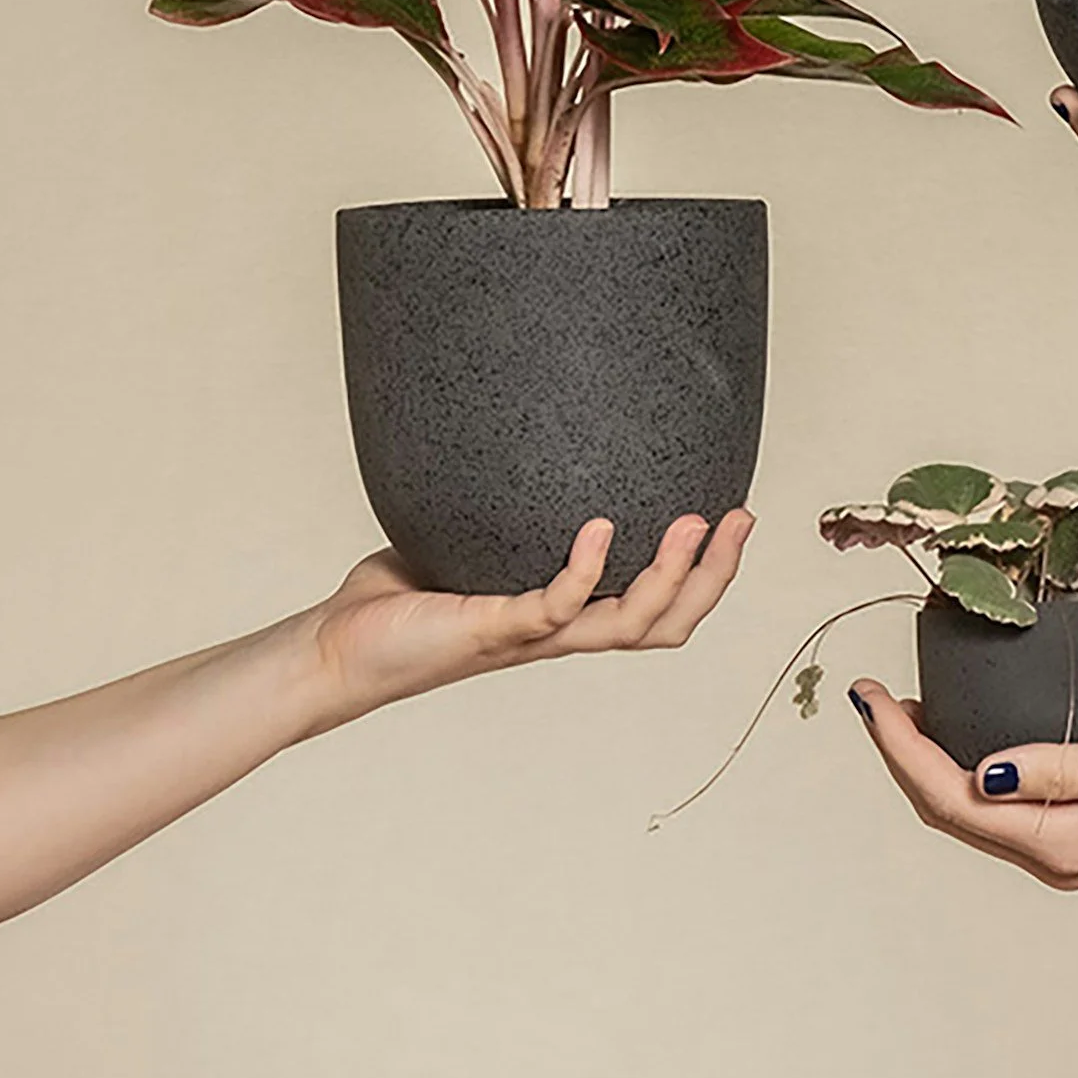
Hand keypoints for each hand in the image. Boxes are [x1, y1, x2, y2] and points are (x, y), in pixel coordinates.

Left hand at [301, 511, 754, 733]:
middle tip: (741, 518)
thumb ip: (506, 502)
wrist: (336, 648)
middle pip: (663, 623)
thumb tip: (525, 430)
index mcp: (562, 619)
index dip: (705, 574)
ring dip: (673, 576)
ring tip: (696, 522)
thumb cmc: (400, 598)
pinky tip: (602, 527)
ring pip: (628, 624)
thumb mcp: (473, 539)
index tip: (734, 516)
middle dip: (714, 576)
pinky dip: (586, 570)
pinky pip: (555, 606)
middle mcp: (558, 633)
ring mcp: (530, 633)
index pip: (655, 609)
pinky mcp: (493, 629)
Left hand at [847, 681, 1077, 887]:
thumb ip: (1064, 770)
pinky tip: (959, 729)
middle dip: (900, 753)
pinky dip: (962, 764)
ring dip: (926, 761)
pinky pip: (996, 800)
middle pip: (947, 809)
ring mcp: (1063, 842)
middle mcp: (1054, 852)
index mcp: (1062, 841)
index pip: (952, 797)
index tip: (873, 697)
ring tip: (900, 708)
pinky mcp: (1073, 821)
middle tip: (872, 695)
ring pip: (967, 807)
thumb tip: (985, 776)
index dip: (901, 747)